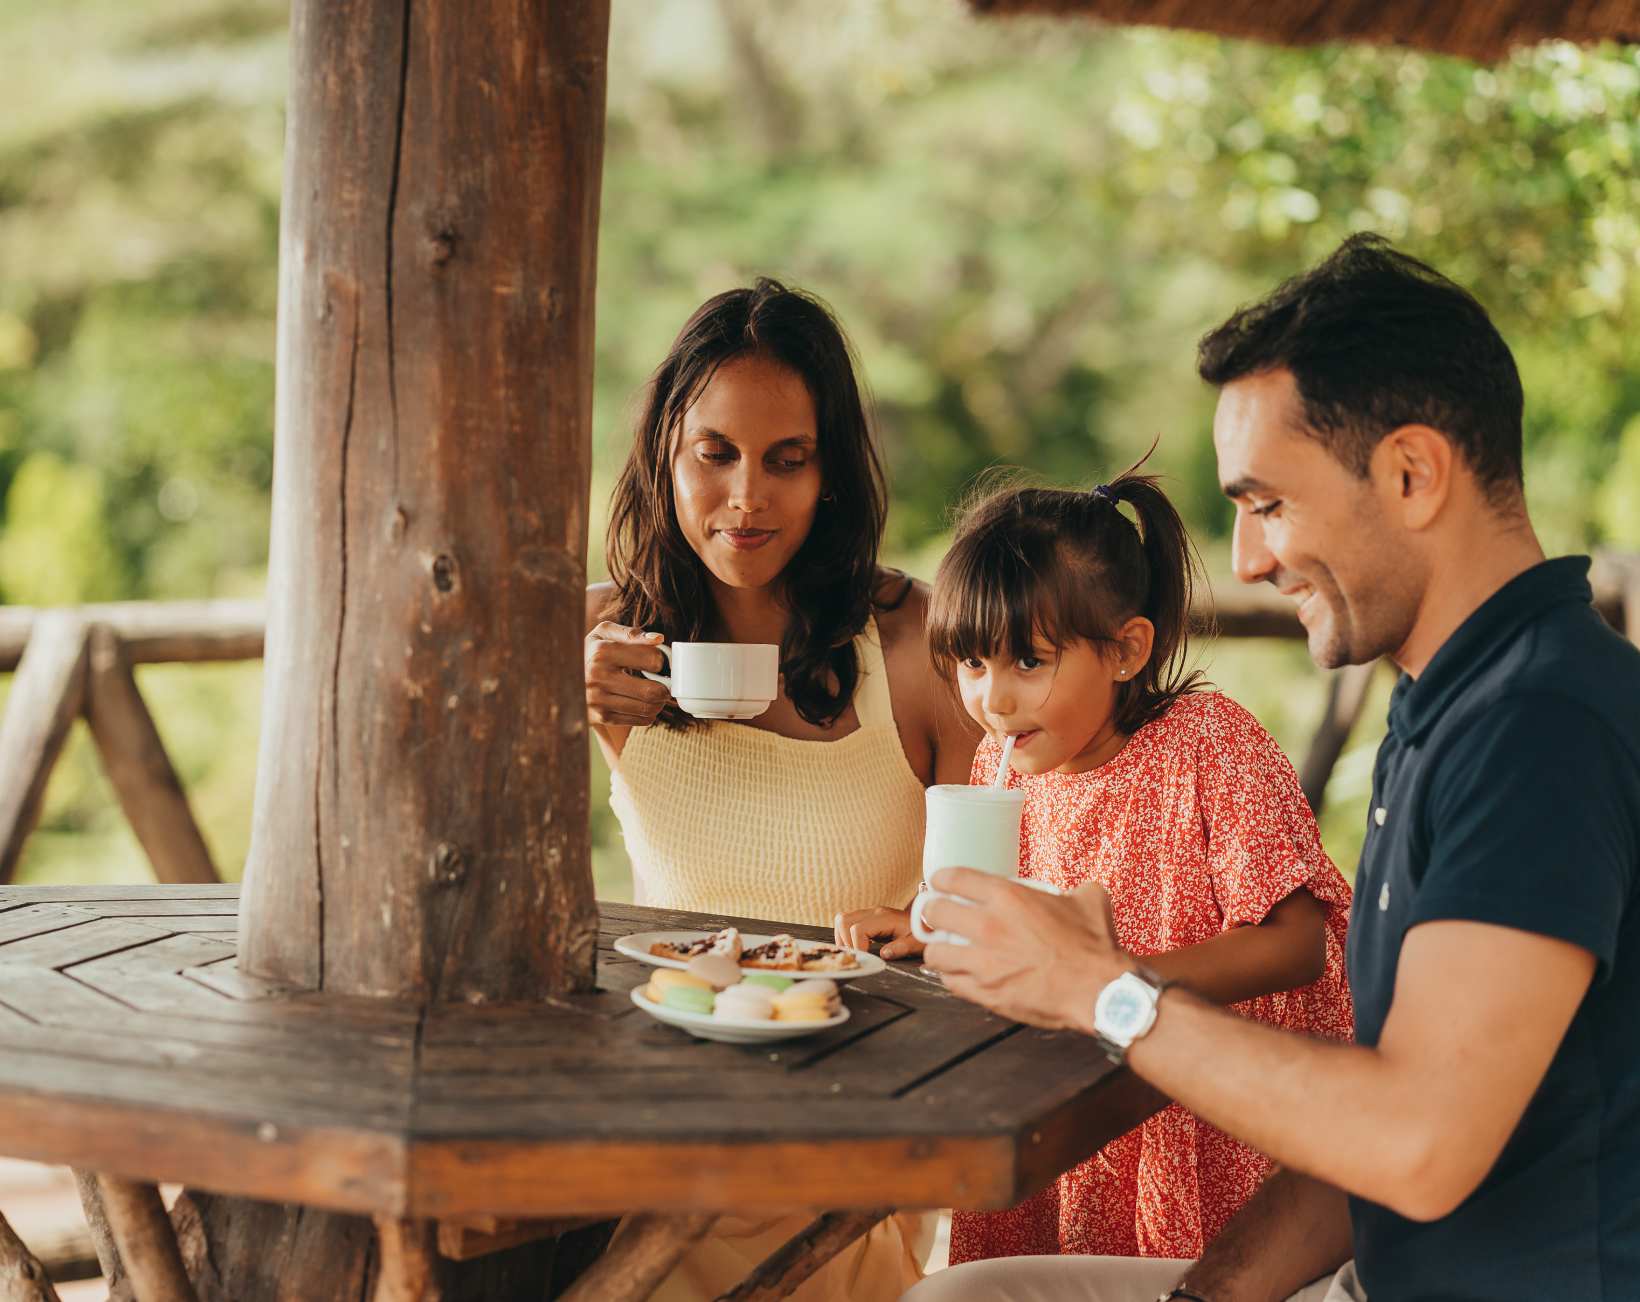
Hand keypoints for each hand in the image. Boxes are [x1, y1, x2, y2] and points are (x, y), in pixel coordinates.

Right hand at [585, 622, 670, 727]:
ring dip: (659, 701)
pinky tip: (641, 702)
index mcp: (602, 652)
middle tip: (664, 682)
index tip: (659, 662)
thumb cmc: (592, 652)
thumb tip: (658, 639)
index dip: (662, 660)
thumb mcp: (604, 634)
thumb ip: (631, 633)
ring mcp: (598, 700)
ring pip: (649, 708)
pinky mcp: (602, 717)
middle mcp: (598, 677)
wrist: (563, 678)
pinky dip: (648, 713)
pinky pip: (641, 720)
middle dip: (665, 687)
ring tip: (654, 692)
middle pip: (653, 690)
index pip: (652, 659)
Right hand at [834, 906, 922, 961]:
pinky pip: (848, 922)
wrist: (929, 925)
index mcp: (885, 918)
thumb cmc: (924, 935)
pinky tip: (856, 947)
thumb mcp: (917, 943)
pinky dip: (846, 935)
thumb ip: (902, 948)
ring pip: (843, 919)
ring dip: (843, 937)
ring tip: (854, 952)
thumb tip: (883, 954)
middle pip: (844, 920)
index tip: (864, 959)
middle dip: (845, 941)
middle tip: (855, 956)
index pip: (857, 929)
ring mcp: (870, 914)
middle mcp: (875, 912)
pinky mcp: (869, 918)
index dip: (857, 946)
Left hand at [921, 868, 1129, 1030]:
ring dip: (938, 950)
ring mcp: (983, 961)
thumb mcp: (1088, 900)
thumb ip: (1075, 890)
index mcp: (1008, 897)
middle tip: (938, 918)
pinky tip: (960, 975)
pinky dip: (952, 977)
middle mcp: (988, 926)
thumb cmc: (1094, 946)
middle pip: (935, 913)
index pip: (954, 879)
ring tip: (945, 950)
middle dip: (932, 914)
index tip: (938, 884)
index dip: (940, 880)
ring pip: (935, 952)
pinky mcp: (985, 992)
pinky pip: (950, 982)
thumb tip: (1078, 891)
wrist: (1099, 990)